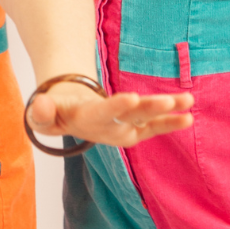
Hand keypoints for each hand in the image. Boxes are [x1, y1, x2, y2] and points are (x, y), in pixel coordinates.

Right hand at [27, 80, 192, 148]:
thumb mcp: (43, 112)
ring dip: (168, 113)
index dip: (118, 106)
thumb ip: (41, 111)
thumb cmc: (55, 112)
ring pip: (147, 121)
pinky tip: (189, 116)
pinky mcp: (134, 129)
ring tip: (188, 103)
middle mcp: (110, 128)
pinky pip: (154, 127)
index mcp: (88, 120)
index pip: (104, 113)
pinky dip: (171, 122)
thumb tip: (40, 103)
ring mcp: (124, 130)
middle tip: (168, 102)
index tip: (133, 98)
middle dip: (150, 109)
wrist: (68, 121)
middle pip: (132, 118)